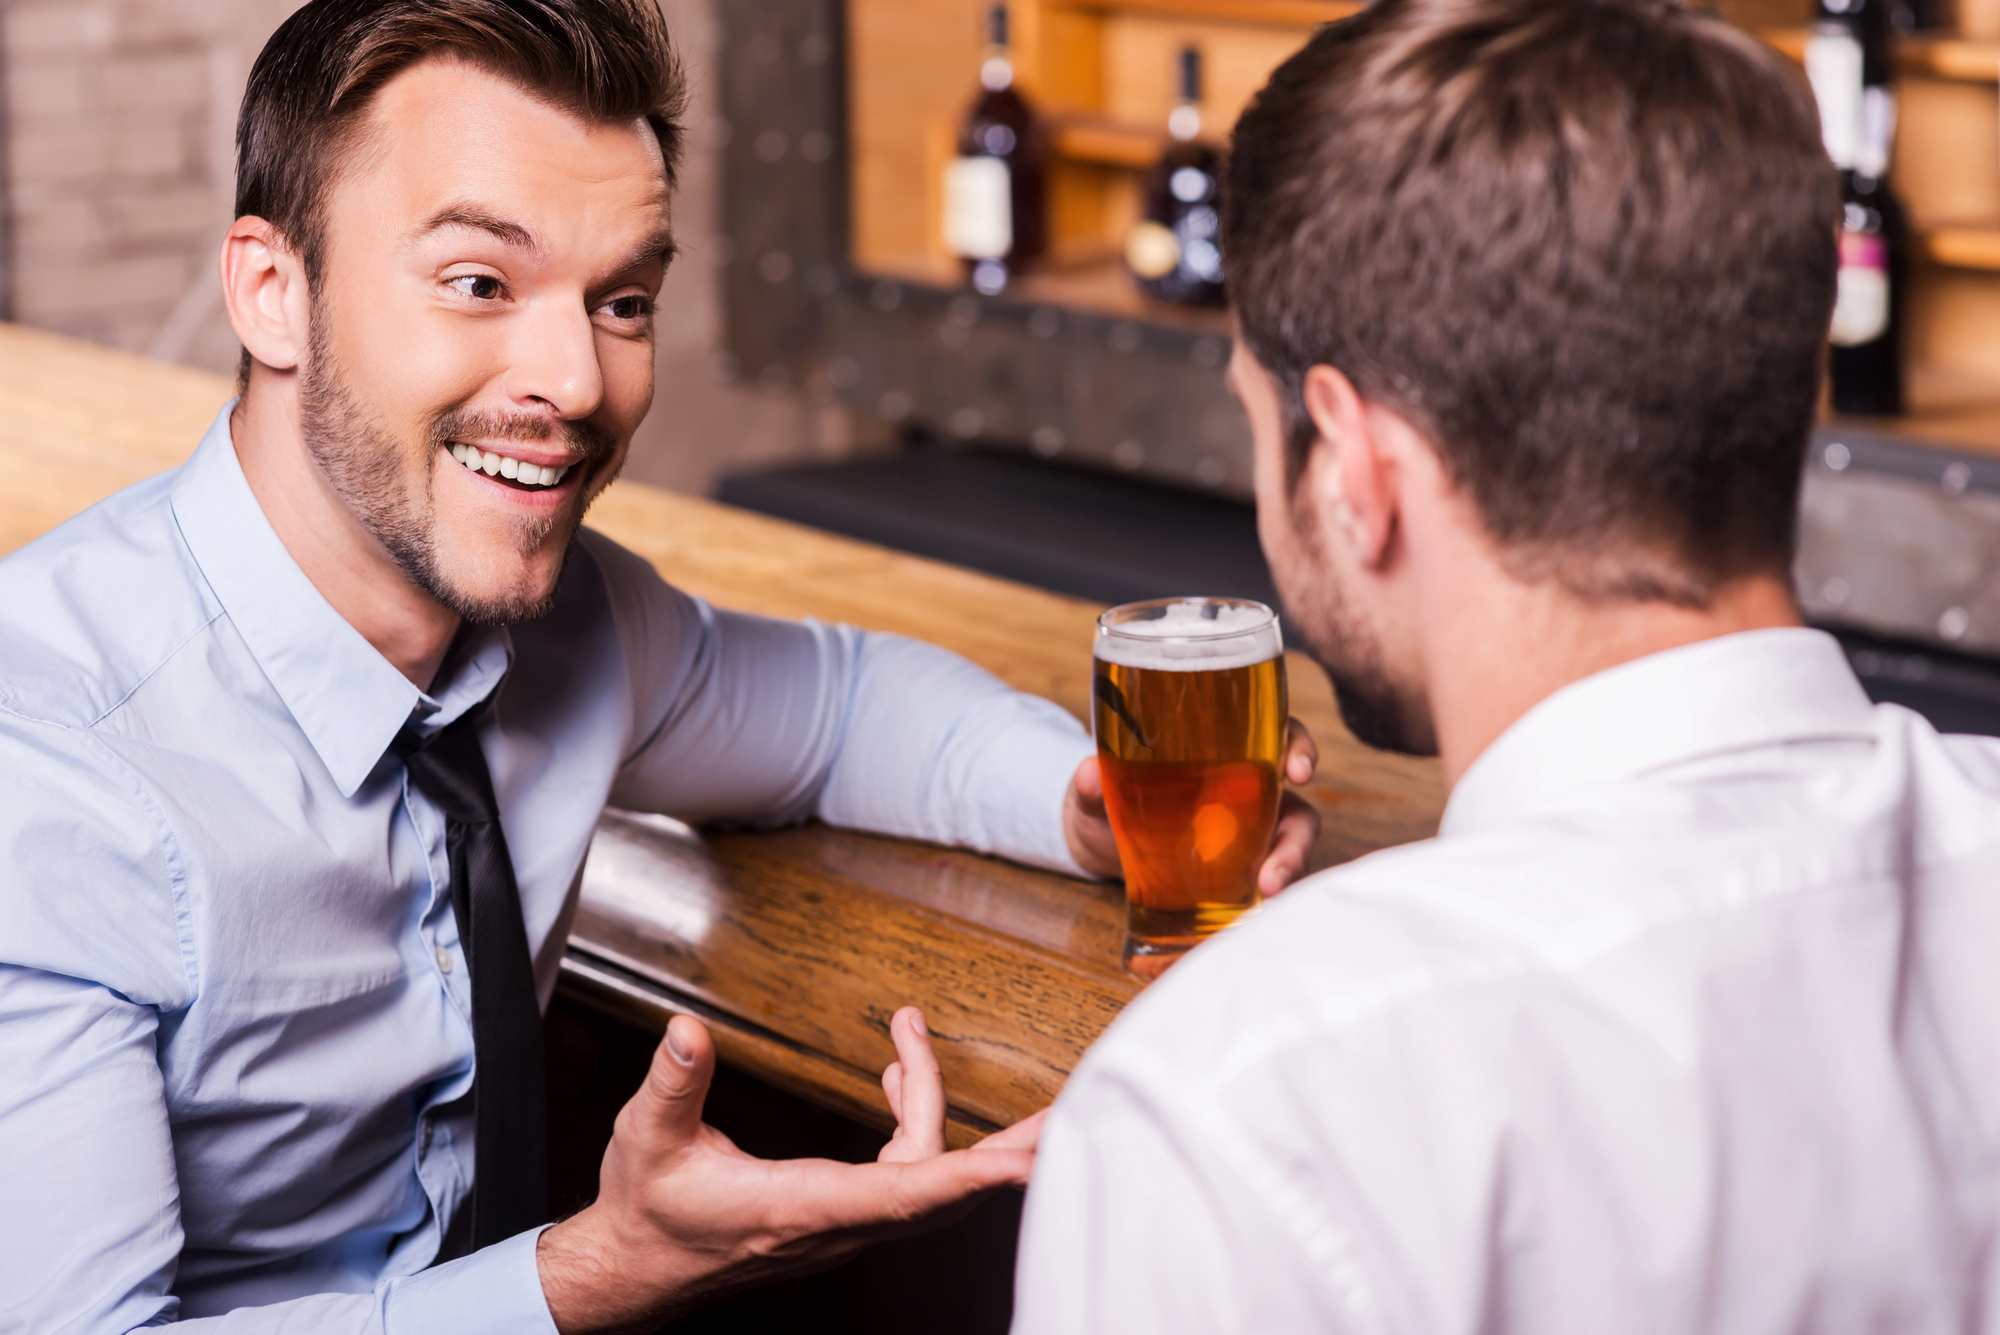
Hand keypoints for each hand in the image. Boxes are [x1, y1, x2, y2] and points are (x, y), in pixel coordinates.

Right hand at [538, 1006, 1043, 1333]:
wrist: (637, 1268)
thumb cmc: (648, 1211)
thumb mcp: (648, 1139)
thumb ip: (673, 1083)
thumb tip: (689, 1032)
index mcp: (802, 1209)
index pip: (903, 1194)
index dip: (967, 1176)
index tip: (1022, 1161)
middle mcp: (839, 1221)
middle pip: (945, 1187)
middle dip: (1008, 1149)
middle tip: (1065, 1111)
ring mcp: (846, 1221)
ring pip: (928, 1173)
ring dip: (945, 1109)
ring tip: (923, 1034)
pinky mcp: (842, 1211)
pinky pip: (906, 1169)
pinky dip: (913, 1116)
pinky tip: (893, 1071)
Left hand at [1063, 717, 1322, 896]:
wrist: (1101, 842)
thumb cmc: (1109, 802)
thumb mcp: (1097, 792)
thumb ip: (1092, 785)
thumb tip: (1089, 773)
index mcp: (1228, 751)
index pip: (1278, 733)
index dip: (1298, 746)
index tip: (1299, 771)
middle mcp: (1249, 789)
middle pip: (1294, 805)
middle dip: (1298, 836)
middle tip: (1276, 867)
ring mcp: (1249, 832)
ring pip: (1288, 845)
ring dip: (1287, 869)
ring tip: (1267, 893)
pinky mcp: (1239, 871)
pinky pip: (1265, 879)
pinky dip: (1266, 895)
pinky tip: (1254, 913)